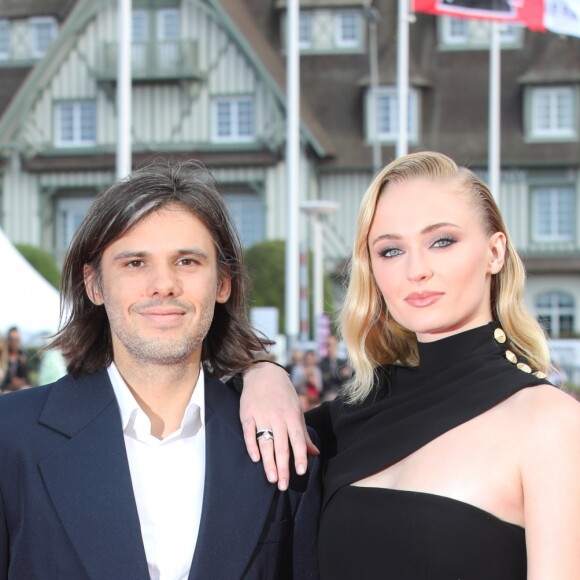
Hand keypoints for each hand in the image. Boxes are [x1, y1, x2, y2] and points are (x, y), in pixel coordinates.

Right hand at [241, 361, 318, 489]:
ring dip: (268, 462)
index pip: (297, 440)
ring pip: (265, 442)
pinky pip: (249, 432)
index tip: (301, 472)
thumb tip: (314, 453)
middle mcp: (277, 416)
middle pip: (281, 445)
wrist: (264, 374)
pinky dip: (252, 446)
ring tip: (272, 478)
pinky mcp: (247, 414)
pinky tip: (255, 459)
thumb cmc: (283, 394)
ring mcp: (261, 415)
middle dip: (283, 466)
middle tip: (284, 485)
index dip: (299, 456)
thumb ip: (303, 433)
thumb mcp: (296, 410)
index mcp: (292, 415)